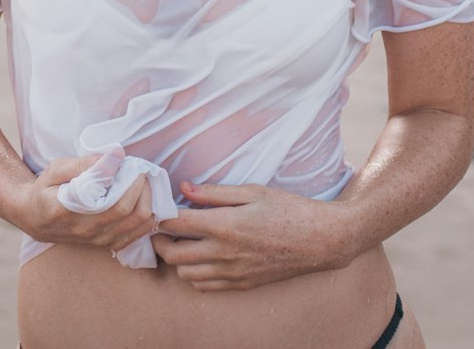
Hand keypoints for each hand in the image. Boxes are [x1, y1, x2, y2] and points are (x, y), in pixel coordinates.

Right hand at [22, 155, 157, 251]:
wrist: (35, 218)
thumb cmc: (46, 189)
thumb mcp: (56, 169)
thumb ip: (84, 163)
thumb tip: (115, 156)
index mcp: (69, 212)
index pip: (109, 202)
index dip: (126, 181)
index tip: (127, 162)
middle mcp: (86, 231)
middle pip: (128, 213)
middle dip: (141, 187)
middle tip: (138, 169)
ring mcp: (97, 240)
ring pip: (137, 225)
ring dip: (147, 200)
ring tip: (140, 181)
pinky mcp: (106, 244)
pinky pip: (137, 234)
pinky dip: (146, 215)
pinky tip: (141, 199)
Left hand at [151, 179, 350, 290]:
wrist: (318, 240)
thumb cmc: (288, 209)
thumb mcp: (252, 191)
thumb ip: (215, 192)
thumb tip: (185, 188)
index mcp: (225, 225)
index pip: (177, 223)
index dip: (159, 215)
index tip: (155, 207)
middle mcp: (224, 254)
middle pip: (174, 254)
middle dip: (160, 240)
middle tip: (159, 227)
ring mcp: (232, 273)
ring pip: (186, 274)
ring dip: (176, 259)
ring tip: (178, 242)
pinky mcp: (241, 284)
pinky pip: (205, 286)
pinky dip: (194, 275)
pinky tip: (198, 258)